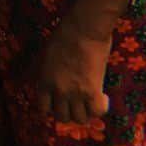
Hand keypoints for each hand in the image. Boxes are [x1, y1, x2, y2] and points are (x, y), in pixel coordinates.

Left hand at [38, 0, 121, 123]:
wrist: (84, 27)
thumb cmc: (66, 33)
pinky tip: (103, 97)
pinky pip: (97, 112)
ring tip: (91, 101)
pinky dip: (100, 108)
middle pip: (62, 117)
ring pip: (79, 118)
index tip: (60, 102)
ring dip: (86, 112)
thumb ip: (50, 71)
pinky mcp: (92, 91)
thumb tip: (57, 78)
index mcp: (44, 80)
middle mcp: (58, 90)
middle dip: (69, 112)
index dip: (53, 107)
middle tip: (77, 102)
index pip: (43, 108)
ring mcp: (75, 93)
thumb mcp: (48, 54)